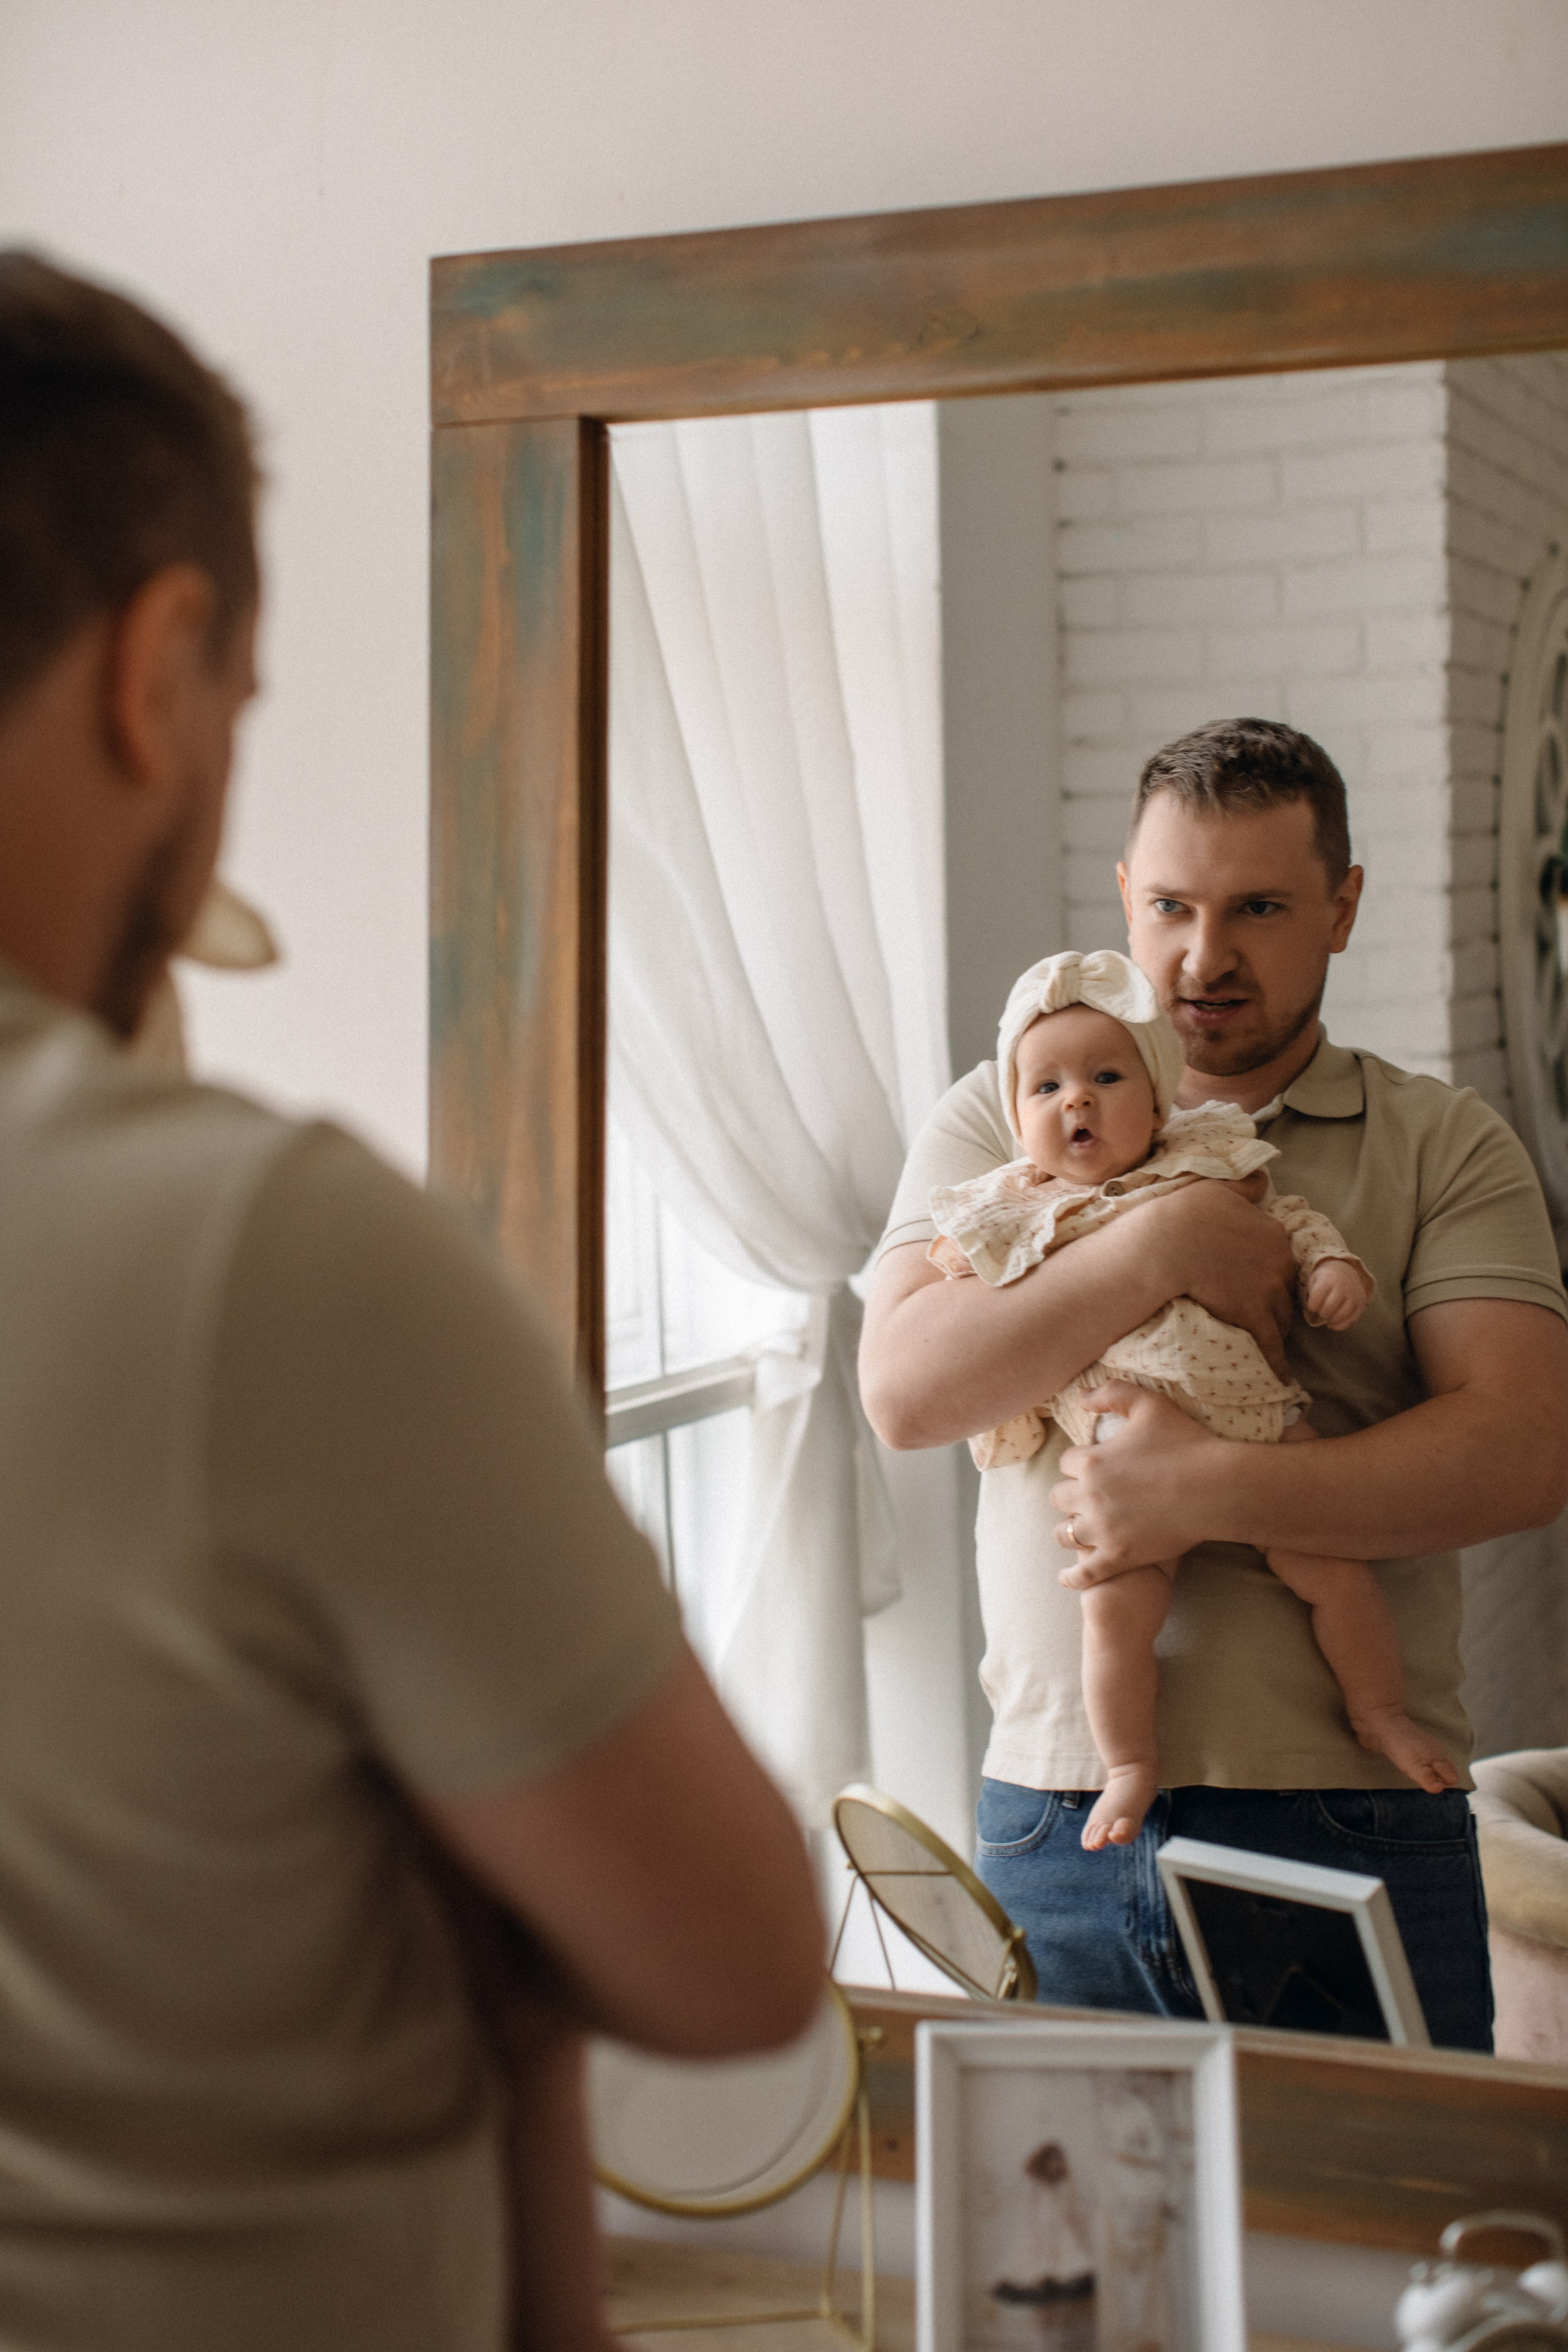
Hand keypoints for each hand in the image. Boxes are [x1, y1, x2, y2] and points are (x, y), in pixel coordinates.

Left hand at [1050, 1382, 1220, 1584]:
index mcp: (1092, 1461)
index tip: (1091, 1464)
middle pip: (1059, 1497)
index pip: (1067, 1461)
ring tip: (1076, 1530)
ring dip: (1068, 1530)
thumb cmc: (1188, 1443)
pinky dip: (1072, 1577)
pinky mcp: (1119, 1558)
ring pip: (1064, 1534)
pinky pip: (1084, 1574)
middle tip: (1085, 1496)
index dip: (1079, 1461)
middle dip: (1069, 1494)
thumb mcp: (1149, 1405)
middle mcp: (1090, 1497)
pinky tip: (1068, 1577)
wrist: (1219, 1488)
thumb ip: (1112, 1392)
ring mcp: (1103, 1530)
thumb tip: (1080, 1397)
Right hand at [1147, 1180, 1296, 1377]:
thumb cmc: (1185, 1214)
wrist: (1166, 1245)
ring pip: (1282, 1316)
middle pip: (1286, 1288)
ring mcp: (1268, 1289)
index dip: (1270, 1270)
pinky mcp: (1253, 1315)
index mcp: (1273, 1231)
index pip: (1282, 1257)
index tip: (1257, 1279)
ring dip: (1275, 1327)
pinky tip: (1282, 1378)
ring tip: (1265, 1339)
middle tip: (1260, 1310)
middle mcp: (1279, 1260)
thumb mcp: (1219, 1188)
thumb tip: (1264, 1179)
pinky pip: (1271, 1344)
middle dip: (1276, 1300)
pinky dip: (1278, 1363)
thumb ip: (1245, 1188)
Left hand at [1303, 1256, 1366, 1330]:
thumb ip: (1312, 1296)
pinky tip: (1333, 1323)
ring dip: (1331, 1321)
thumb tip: (1314, 1314)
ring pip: (1341, 1316)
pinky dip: (1340, 1326)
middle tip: (1321, 1311)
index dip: (1312, 1306)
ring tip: (1327, 1317)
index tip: (1312, 1306)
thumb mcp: (1314, 1280)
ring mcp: (1354, 1295)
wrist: (1345, 1272)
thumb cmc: (1325, 1280)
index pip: (1316, 1299)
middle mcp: (1343, 1286)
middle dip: (1321, 1313)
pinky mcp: (1361, 1304)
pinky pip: (1351, 1321)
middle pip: (1328, 1309)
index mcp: (1328, 1279)